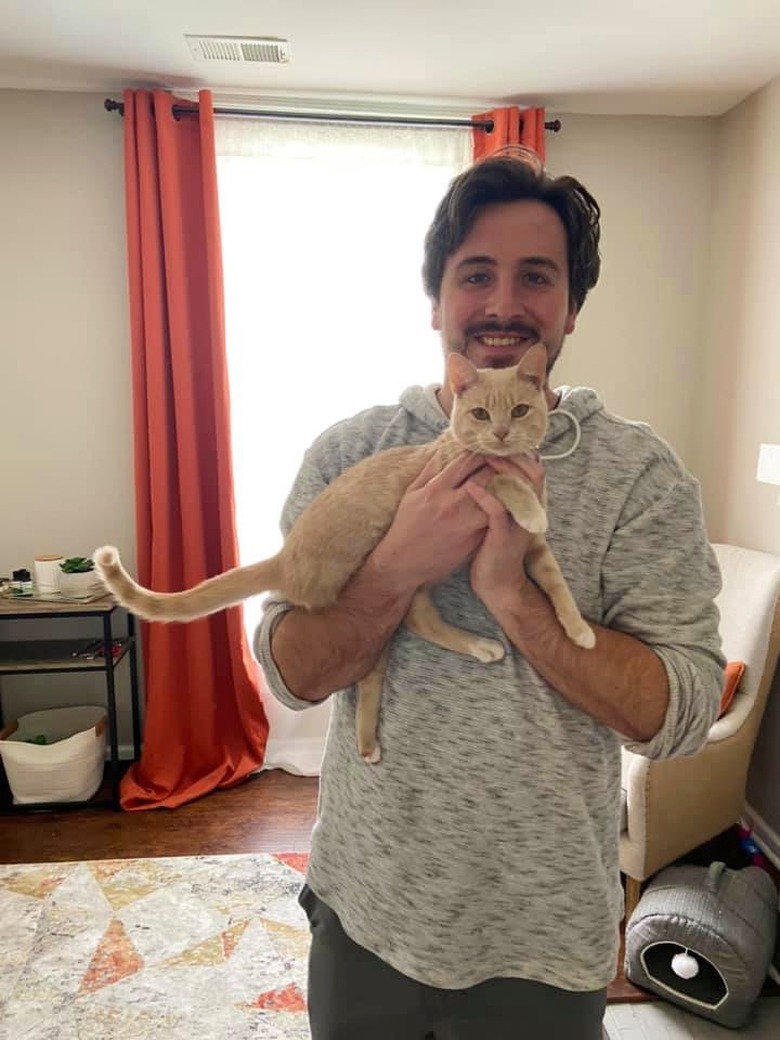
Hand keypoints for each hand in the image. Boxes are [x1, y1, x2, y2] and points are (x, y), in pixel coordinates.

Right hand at [370, 451, 493, 593]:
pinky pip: (494, 518)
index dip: (481, 452)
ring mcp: (466, 523)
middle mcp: (453, 504)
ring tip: (511, 480)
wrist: (404, 563)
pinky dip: (502, 508)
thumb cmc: (406, 526)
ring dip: (505, 487)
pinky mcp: (474, 539)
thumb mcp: (412, 494)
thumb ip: (429, 471)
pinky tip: (506, 502)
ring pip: (496, 498)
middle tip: (505, 460)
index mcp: (436, 490)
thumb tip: (444, 449)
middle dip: (498, 465)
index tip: (488, 448)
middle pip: (486, 476)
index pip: (466, 461)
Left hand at [465, 453, 545, 612]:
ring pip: (519, 487)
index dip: (522, 453)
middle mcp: (528, 512)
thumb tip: (493, 470)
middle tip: (491, 446)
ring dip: (501, 470)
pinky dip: (485, 496)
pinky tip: (470, 487)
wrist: (497, 586)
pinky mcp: (503, 537)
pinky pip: (497, 511)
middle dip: (514, 456)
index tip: (500, 443)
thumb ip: (503, 495)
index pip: (535, 470)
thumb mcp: (503, 519)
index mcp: (528, 505)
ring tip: (483, 458)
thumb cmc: (493, 549)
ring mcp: (518, 524)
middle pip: (533, 473)